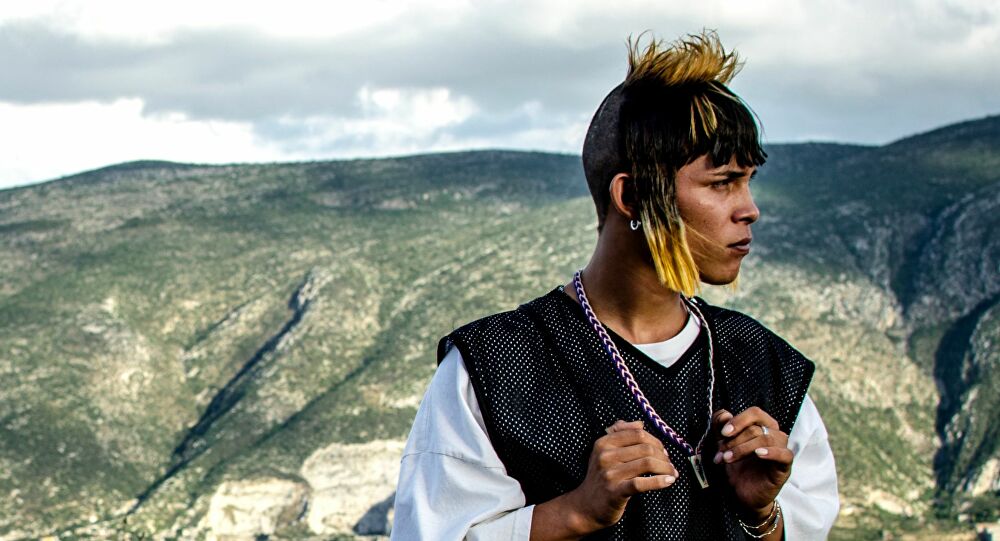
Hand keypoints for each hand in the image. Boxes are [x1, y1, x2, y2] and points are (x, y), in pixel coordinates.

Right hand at [531, 420, 677, 539]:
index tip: (664, 452)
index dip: (656, 441)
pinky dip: (659, 481)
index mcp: (604, 442)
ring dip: (665, 468)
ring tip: (672, 474)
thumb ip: (620, 434)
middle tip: (670, 465)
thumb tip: (640, 423)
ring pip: (647, 463)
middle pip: (645, 448)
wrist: (587, 506)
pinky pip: (642, 483)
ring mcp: (609, 474)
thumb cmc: (601, 477)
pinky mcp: (615, 492)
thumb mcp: (604, 452)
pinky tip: (668, 482)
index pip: (637, 434)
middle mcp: (605, 456)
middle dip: (663, 456)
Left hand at [711, 407, 792, 518]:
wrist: (742, 495)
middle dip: (735, 440)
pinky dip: (771, 452)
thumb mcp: (724, 446)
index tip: (723, 433)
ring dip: (743, 448)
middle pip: (757, 428)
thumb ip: (720, 428)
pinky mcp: (785, 468)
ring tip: (728, 459)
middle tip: (721, 453)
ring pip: (767, 439)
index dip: (738, 420)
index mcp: (763, 426)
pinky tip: (758, 454)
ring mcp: (781, 451)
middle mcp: (775, 435)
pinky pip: (785, 455)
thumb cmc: (737, 468)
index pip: (755, 413)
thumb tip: (723, 414)